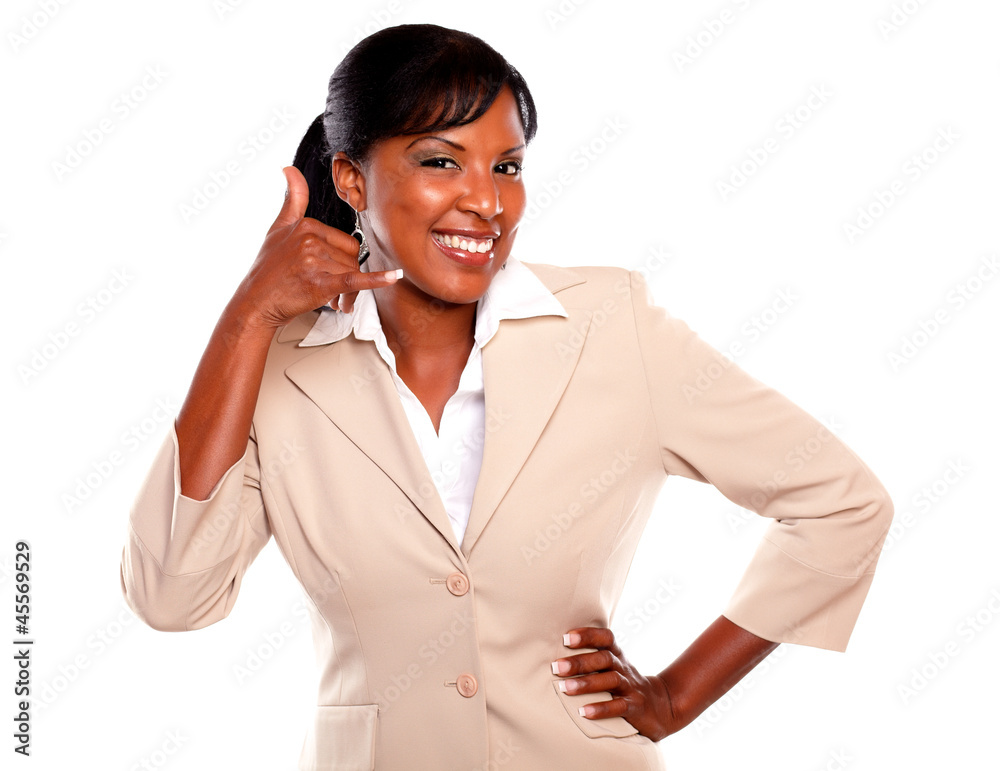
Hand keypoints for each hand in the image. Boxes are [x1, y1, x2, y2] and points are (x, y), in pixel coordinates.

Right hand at [232, 166, 398, 329]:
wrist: (256, 302)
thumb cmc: (268, 270)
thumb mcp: (277, 229)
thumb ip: (292, 200)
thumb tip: (289, 169)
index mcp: (307, 225)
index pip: (346, 241)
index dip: (341, 260)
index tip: (328, 272)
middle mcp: (311, 240)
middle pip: (352, 258)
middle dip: (346, 277)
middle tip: (332, 292)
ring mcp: (315, 261)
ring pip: (352, 273)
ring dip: (348, 292)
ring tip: (332, 300)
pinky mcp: (320, 283)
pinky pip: (354, 280)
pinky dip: (376, 280)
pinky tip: (394, 276)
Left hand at [551, 627, 681, 741]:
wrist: (661, 706)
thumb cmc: (625, 684)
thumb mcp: (613, 667)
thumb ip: (592, 658)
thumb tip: (554, 653)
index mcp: (617, 655)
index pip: (606, 638)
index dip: (588, 635)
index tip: (566, 637)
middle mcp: (624, 668)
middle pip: (604, 659)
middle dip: (579, 662)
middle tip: (556, 666)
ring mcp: (631, 687)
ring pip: (610, 680)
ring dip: (586, 684)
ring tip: (564, 688)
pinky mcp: (635, 707)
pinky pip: (619, 706)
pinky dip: (601, 709)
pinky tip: (583, 712)